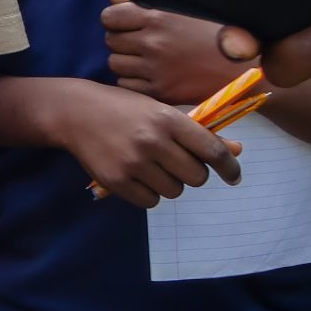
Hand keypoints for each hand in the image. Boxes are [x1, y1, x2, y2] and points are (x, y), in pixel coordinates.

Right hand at [58, 82, 242, 207]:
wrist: (74, 111)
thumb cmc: (124, 109)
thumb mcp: (160, 112)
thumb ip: (198, 133)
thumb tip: (236, 152)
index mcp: (167, 119)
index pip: (212, 151)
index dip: (229, 167)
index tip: (233, 175)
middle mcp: (152, 140)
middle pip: (197, 177)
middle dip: (192, 173)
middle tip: (176, 163)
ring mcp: (133, 162)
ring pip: (175, 191)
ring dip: (169, 183)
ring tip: (152, 167)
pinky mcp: (116, 180)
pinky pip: (151, 201)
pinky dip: (149, 193)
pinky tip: (137, 176)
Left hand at [104, 0, 246, 105]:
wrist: (247, 69)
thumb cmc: (217, 34)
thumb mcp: (183, 9)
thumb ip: (141, 1)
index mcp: (157, 17)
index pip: (110, 17)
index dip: (115, 20)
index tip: (127, 24)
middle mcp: (153, 42)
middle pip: (111, 41)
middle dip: (122, 41)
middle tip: (141, 44)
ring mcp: (156, 69)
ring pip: (116, 64)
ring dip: (127, 62)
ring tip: (147, 60)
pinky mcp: (162, 91)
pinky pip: (127, 85)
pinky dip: (134, 82)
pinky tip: (151, 76)